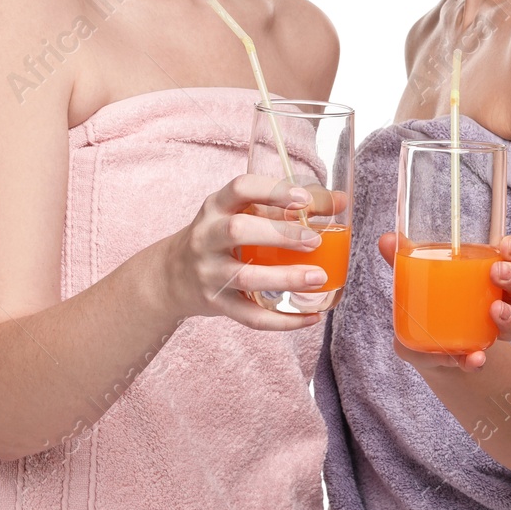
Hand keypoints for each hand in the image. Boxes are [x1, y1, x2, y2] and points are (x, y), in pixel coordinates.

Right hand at [164, 174, 330, 329]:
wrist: (170, 276)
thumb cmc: (219, 237)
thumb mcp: (240, 213)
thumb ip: (284, 206)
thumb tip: (340, 202)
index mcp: (216, 207)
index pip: (240, 188)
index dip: (272, 191)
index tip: (304, 199)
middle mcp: (206, 237)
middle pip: (237, 231)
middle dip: (279, 234)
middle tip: (314, 240)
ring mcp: (208, 272)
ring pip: (243, 276)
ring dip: (285, 278)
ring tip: (318, 278)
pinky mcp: (215, 304)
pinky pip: (249, 316)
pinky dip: (282, 321)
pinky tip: (311, 317)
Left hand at [377, 232, 510, 371]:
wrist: (428, 347)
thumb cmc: (431, 302)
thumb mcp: (418, 279)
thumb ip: (404, 261)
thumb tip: (385, 239)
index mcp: (491, 274)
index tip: (506, 246)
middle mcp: (500, 301)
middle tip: (498, 273)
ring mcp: (490, 332)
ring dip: (509, 317)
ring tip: (495, 311)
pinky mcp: (475, 356)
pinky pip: (483, 358)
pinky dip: (478, 359)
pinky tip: (474, 358)